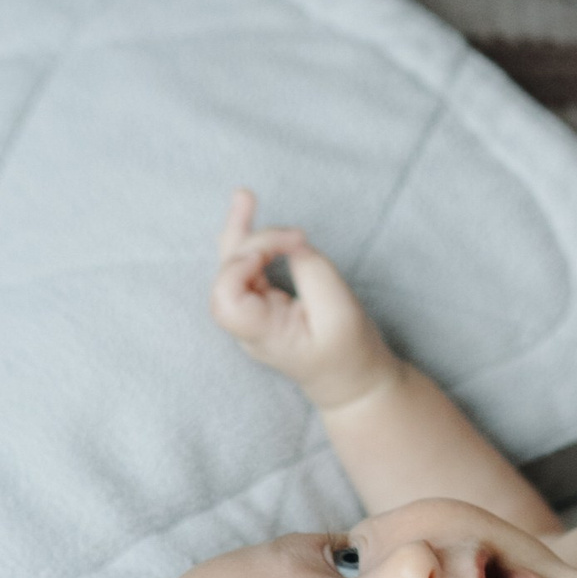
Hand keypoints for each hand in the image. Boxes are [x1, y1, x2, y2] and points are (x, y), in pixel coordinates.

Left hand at [211, 188, 397, 414]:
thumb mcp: (340, 309)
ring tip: (243, 196)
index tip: (292, 244)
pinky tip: (246, 213)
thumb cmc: (349, 350)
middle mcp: (248, 326)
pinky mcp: (263, 304)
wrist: (351, 381)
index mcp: (263, 335)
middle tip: (258, 203)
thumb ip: (311, 269)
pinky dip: (248, 242)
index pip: (227, 297)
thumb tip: (288, 242)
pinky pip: (247, 270)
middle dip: (241, 238)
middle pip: (224, 278)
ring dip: (238, 233)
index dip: (245, 260)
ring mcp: (252, 316)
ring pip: (232, 270)